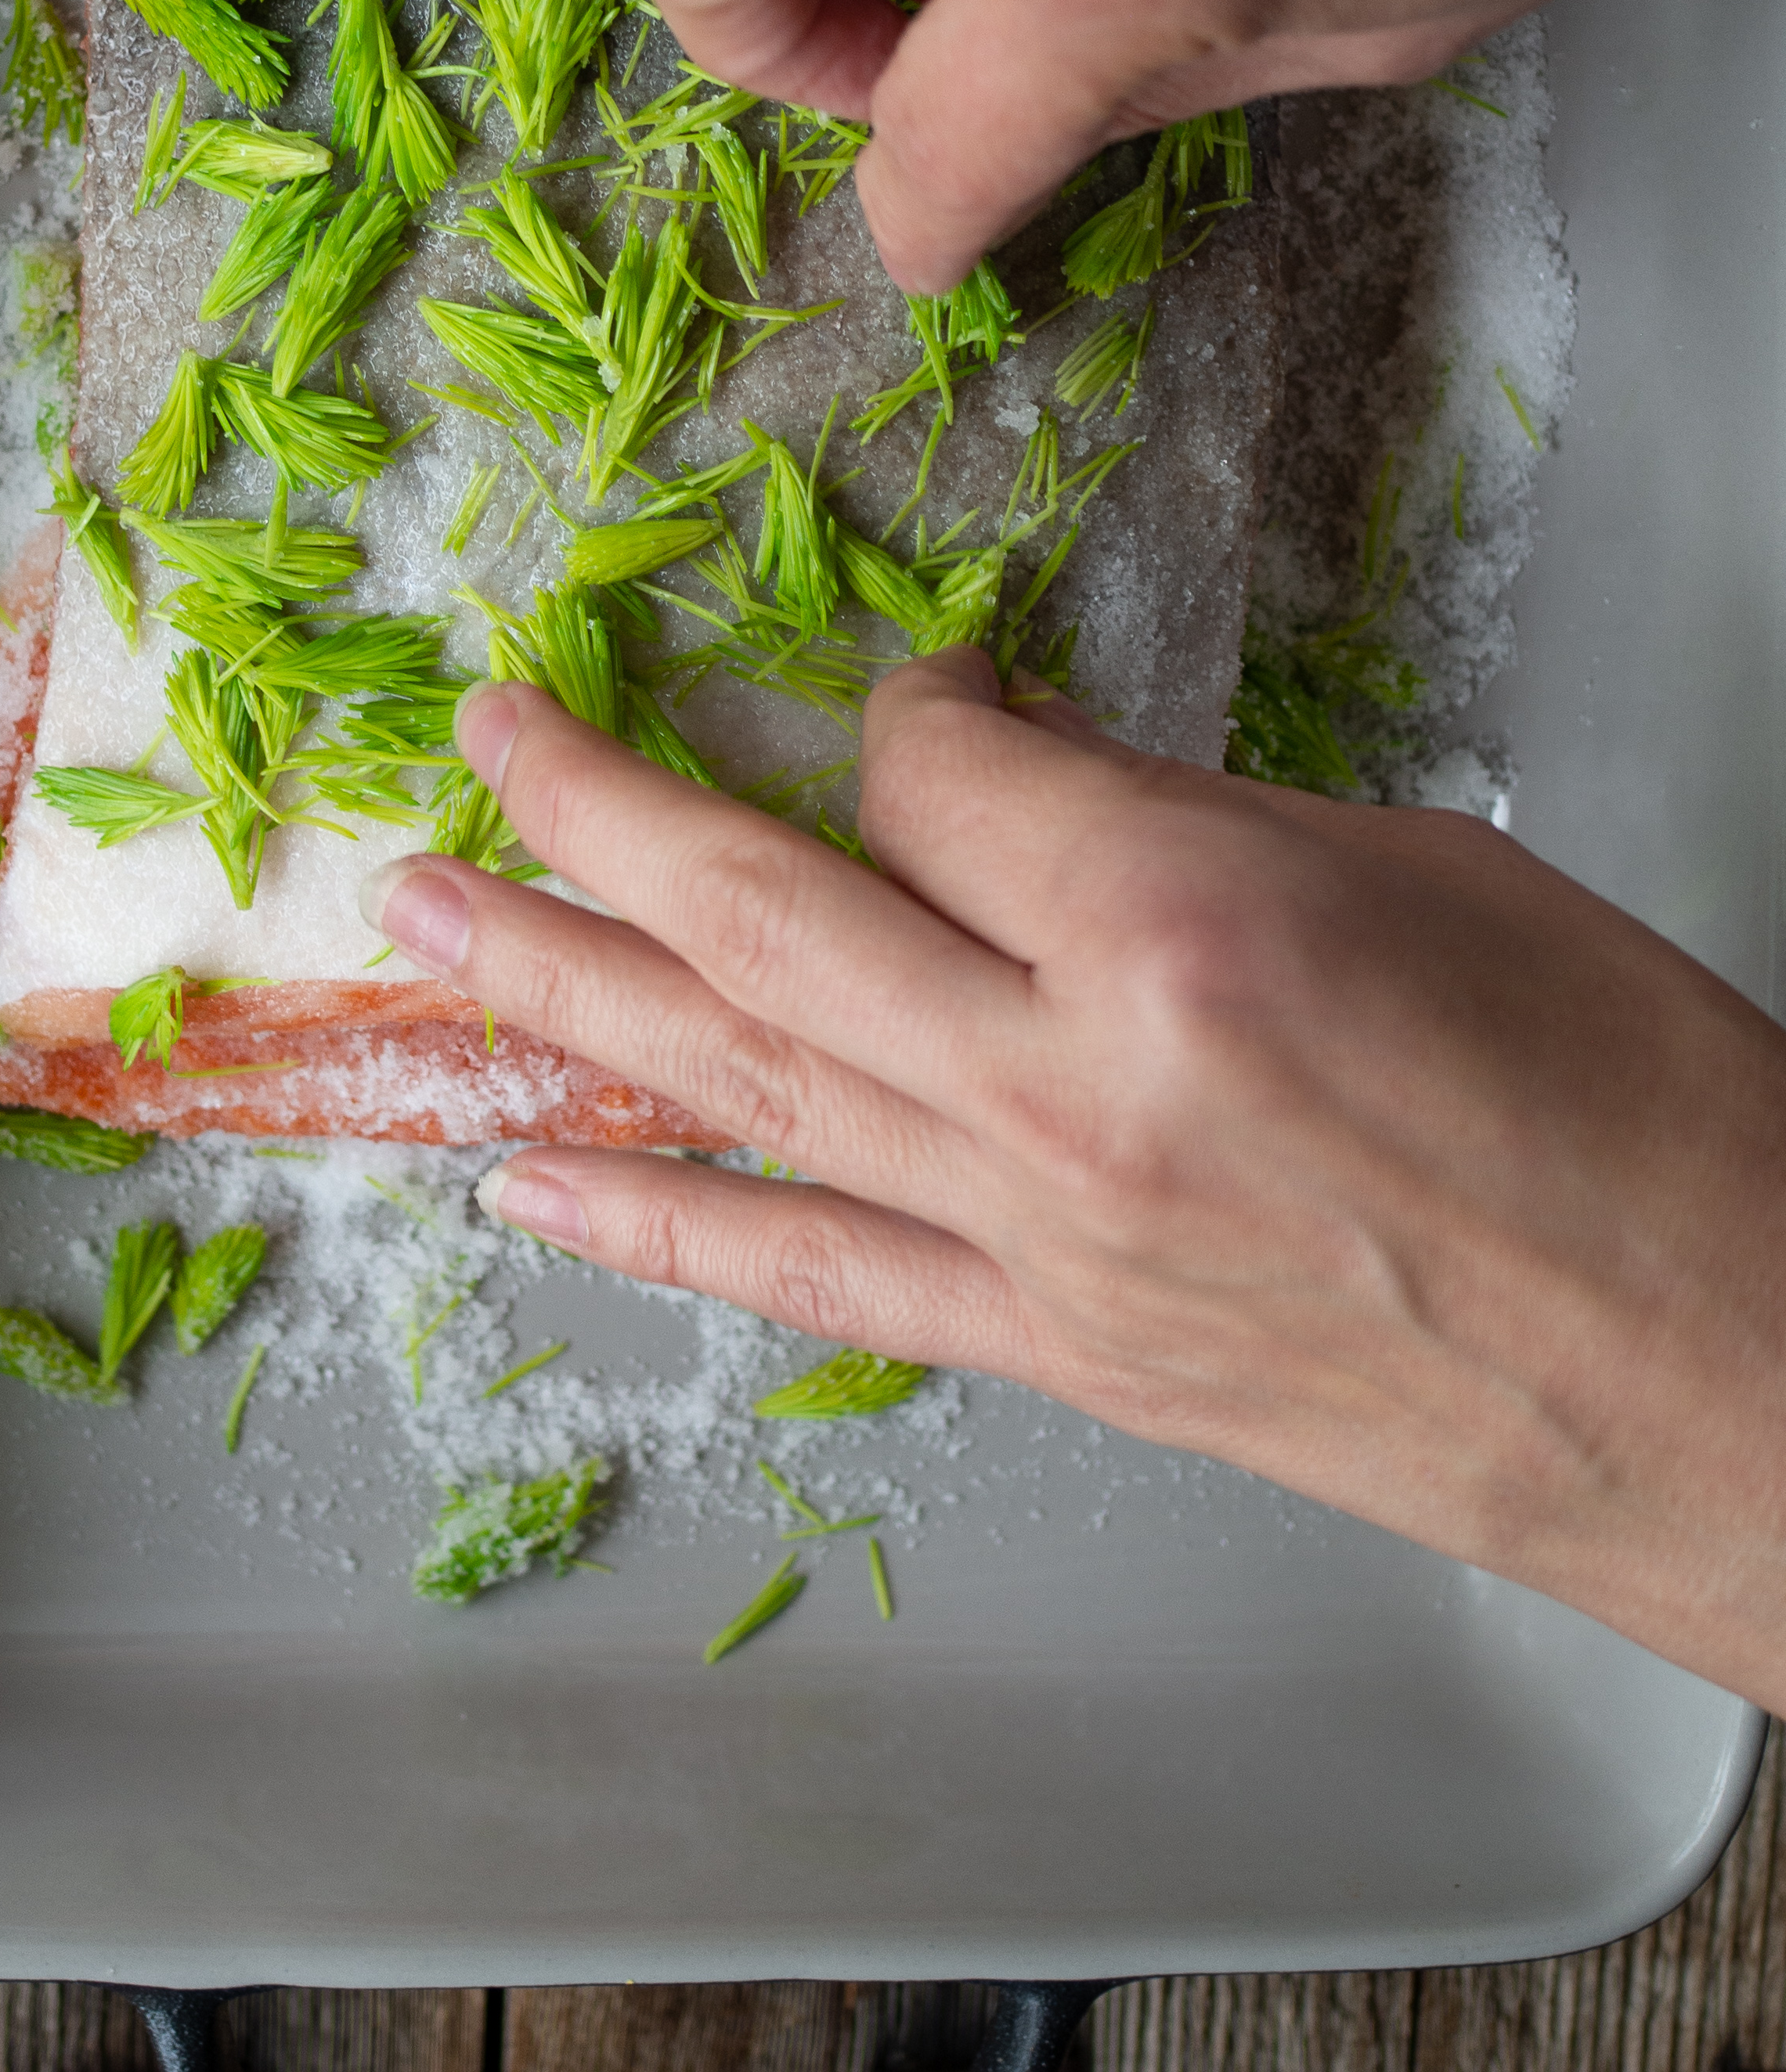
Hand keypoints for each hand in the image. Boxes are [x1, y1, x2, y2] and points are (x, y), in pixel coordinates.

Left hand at [363, 655, 1785, 1710]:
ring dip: (559, 987)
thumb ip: (1160, 815)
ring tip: (418, 918)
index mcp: (1176, 931)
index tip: (925, 696)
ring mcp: (1042, 1240)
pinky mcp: (1053, 1353)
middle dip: (597, 806)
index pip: (936, 772)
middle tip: (480, 738)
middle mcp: (1069, 1090)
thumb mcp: (1409, 869)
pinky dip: (656, 1220)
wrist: (1732, 1375)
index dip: (914, 710)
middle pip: (766, 912)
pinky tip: (532, 1173)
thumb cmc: (1626, 1107)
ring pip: (740, 1085)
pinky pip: (808, 1279)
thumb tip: (1001, 773)